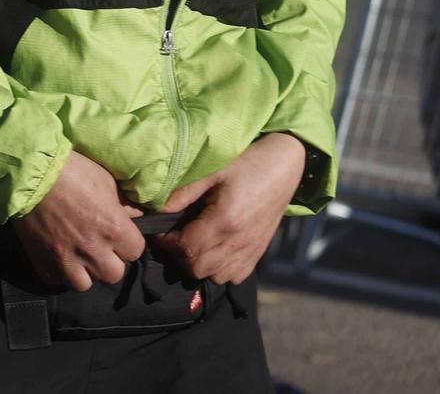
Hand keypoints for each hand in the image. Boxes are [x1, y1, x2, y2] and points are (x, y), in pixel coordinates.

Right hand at [13, 151, 145, 291]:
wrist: (30, 171)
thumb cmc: (71, 170)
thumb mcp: (106, 180)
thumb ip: (124, 204)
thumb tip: (135, 216)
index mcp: (114, 228)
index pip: (135, 251)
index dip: (127, 242)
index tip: (116, 232)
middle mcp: (93, 249)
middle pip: (113, 274)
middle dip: (108, 260)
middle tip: (98, 244)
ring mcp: (66, 258)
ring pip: (84, 284)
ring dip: (83, 271)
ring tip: (77, 255)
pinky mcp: (42, 260)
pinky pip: (55, 279)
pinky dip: (57, 271)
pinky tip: (56, 255)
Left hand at [153, 133, 305, 284]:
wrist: (283, 165)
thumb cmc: (244, 162)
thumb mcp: (209, 171)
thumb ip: (181, 193)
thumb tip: (155, 211)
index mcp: (226, 221)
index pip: (186, 249)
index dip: (165, 243)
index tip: (157, 229)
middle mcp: (240, 242)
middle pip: (198, 268)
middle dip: (177, 255)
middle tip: (171, 235)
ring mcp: (252, 250)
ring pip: (216, 276)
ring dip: (196, 264)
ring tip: (189, 241)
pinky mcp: (258, 252)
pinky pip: (234, 276)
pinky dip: (218, 269)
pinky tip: (211, 248)